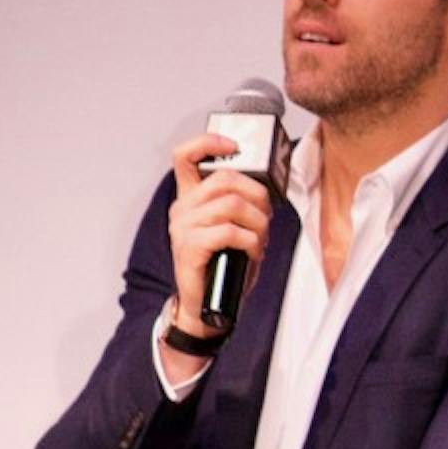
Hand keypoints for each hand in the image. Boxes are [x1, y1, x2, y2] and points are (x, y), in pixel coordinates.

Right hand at [165, 132, 273, 350]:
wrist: (207, 306)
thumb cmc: (223, 266)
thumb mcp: (232, 229)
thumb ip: (238, 206)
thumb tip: (263, 193)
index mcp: (190, 199)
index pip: (185, 156)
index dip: (208, 142)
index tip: (232, 144)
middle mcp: (182, 209)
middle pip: (225, 179)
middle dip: (258, 196)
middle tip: (265, 218)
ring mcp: (183, 228)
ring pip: (232, 205)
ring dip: (258, 223)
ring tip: (259, 240)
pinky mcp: (190, 247)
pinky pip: (230, 232)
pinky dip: (250, 241)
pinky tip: (252, 252)